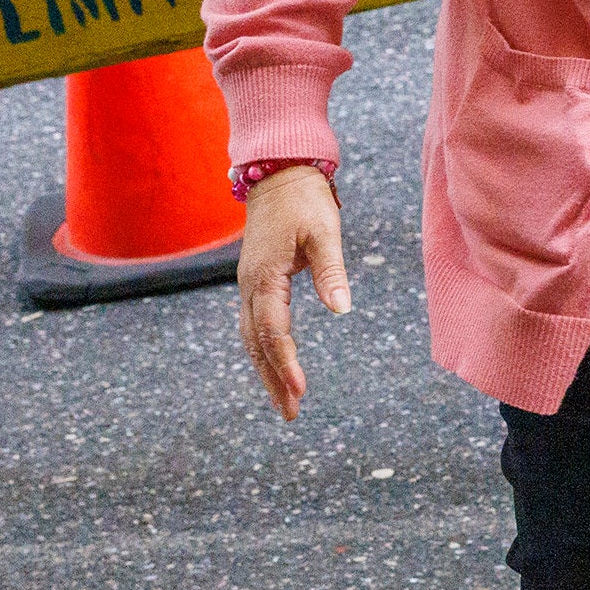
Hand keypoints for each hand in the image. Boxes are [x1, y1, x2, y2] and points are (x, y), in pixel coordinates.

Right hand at [234, 167, 348, 422]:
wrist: (277, 174)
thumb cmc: (304, 201)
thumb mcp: (324, 233)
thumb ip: (331, 271)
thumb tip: (341, 309)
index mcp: (265, 278)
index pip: (273, 330)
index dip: (286, 362)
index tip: (300, 389)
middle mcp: (250, 287)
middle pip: (257, 343)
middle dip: (273, 379)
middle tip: (291, 414)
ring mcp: (248, 285)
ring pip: (251, 338)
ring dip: (266, 370)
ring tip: (285, 401)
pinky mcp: (254, 282)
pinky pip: (253, 324)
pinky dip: (262, 350)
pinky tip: (274, 365)